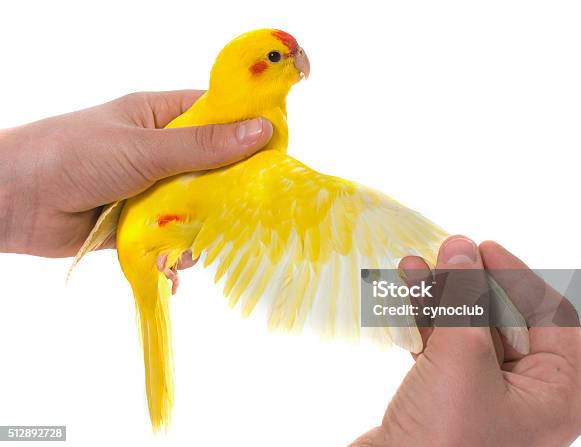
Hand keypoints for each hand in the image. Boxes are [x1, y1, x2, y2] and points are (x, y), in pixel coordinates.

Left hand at [0, 91, 272, 256]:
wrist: (11, 200)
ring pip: (196, 208)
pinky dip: (176, 253)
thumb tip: (261, 132)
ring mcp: (151, 189)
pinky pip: (171, 237)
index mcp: (161, 117)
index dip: (248, 131)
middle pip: (214, 169)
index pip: (217, 116)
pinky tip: (175, 266)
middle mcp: (160, 151)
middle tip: (246, 208)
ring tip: (195, 243)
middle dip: (228, 191)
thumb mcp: (143, 147)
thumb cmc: (72, 154)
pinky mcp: (139, 224)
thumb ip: (203, 147)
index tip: (277, 153)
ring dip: (199, 228)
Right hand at [351, 236, 580, 446]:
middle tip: (444, 251)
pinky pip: (445, 349)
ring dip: (441, 297)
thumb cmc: (446, 438)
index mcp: (556, 391)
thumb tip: (461, 248)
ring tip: (413, 265)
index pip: (549, 314)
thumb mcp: (462, 360)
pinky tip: (405, 295)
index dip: (516, 275)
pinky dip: (426, 322)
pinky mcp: (451, 400)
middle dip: (470, 283)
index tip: (481, 247)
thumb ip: (464, 299)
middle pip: (505, 318)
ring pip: (469, 330)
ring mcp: (487, 397)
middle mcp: (529, 394)